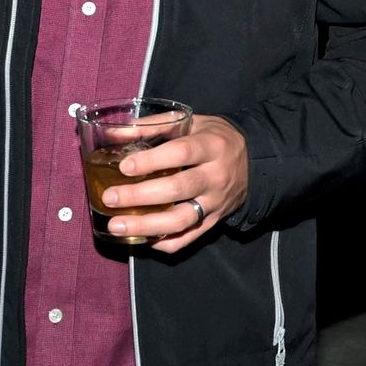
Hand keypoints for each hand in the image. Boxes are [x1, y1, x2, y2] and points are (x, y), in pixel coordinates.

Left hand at [104, 114, 248, 253]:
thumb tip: (114, 132)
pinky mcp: (214, 221)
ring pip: (181, 220)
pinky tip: (142, 239)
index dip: (151, 160)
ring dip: (145, 226)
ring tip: (116, 226)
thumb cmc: (215, 137)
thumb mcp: (192, 122)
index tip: (124, 166)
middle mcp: (215, 176)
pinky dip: (165, 243)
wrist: (255, 161)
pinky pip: (189, 238)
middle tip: (110, 197)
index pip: (181, 153)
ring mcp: (216, 202)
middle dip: (139, 196)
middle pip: (177, 189)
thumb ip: (155, 126)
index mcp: (211, 146)